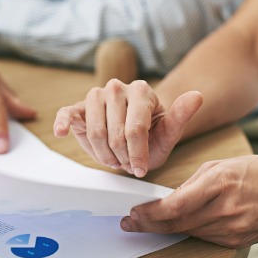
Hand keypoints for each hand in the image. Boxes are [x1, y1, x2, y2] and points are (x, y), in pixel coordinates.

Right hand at [54, 79, 202, 176]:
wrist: (135, 134)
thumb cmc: (153, 135)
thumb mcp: (169, 133)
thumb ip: (181, 116)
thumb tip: (197, 96)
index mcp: (141, 91)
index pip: (135, 128)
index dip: (137, 154)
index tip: (141, 170)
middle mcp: (117, 87)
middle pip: (114, 133)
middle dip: (121, 156)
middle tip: (127, 164)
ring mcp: (96, 95)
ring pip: (94, 130)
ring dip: (102, 153)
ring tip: (113, 159)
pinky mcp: (79, 106)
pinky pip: (67, 113)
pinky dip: (62, 123)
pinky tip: (60, 132)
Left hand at [120, 155, 257, 246]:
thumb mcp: (221, 165)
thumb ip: (193, 182)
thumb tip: (169, 197)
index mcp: (219, 184)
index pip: (175, 206)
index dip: (149, 214)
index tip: (133, 212)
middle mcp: (224, 210)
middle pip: (176, 224)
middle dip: (148, 224)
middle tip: (128, 223)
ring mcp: (230, 230)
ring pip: (187, 233)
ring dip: (164, 229)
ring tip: (145, 223)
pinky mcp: (235, 242)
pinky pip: (203, 238)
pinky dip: (188, 231)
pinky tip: (176, 225)